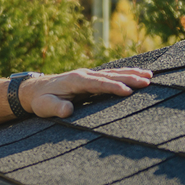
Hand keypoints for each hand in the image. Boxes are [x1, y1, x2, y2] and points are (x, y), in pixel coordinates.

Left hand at [22, 68, 152, 118]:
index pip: (98, 84)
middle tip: (148, 81)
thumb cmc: (40, 101)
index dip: (113, 87)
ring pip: (113, 73)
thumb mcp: (45, 107)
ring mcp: (88, 75)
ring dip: (131, 73)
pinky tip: (137, 74)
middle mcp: (85, 74)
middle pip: (111, 75)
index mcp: (76, 80)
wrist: (35, 90)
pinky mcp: (90, 78)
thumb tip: (68, 111)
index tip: (128, 92)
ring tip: (150, 76)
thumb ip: (56, 109)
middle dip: (129, 78)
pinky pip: (111, 75)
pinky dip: (125, 74)